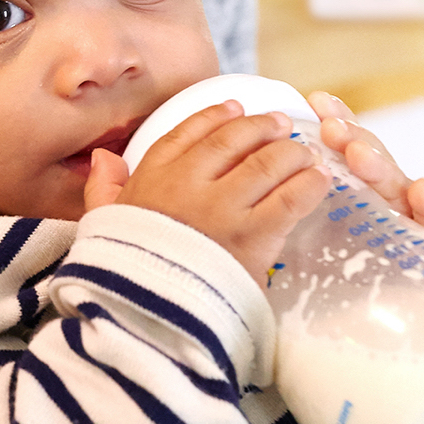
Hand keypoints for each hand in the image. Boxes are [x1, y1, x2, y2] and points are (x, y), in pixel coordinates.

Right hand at [92, 101, 330, 284]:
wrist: (146, 316)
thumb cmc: (124, 273)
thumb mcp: (104, 225)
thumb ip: (104, 188)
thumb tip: (104, 156)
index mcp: (152, 177)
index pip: (187, 132)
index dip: (215, 116)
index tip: (236, 107)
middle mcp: (189, 183)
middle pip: (234, 140)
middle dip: (262, 127)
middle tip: (281, 125)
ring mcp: (223, 208)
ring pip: (268, 163)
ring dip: (292, 153)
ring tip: (305, 154)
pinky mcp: (253, 236)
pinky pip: (291, 198)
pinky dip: (309, 184)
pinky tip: (319, 180)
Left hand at [307, 91, 423, 239]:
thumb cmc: (374, 238)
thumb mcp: (344, 212)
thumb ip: (319, 182)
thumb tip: (277, 147)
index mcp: (364, 181)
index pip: (350, 145)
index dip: (338, 120)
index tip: (317, 101)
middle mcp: (387, 189)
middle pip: (370, 159)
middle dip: (351, 138)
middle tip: (329, 127)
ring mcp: (411, 210)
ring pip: (394, 183)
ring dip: (377, 165)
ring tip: (358, 153)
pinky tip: (422, 189)